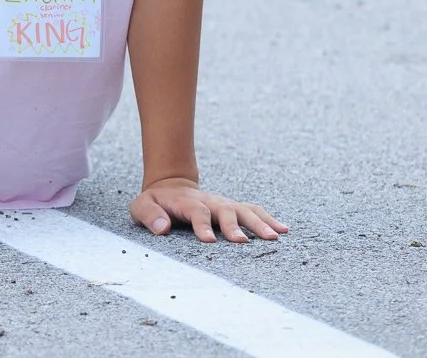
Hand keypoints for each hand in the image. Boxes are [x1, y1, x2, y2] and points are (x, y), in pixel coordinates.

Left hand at [131, 178, 287, 243]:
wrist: (170, 186)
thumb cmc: (156, 202)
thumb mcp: (142, 206)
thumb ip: (149, 215)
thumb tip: (162, 227)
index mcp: (187, 202)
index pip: (197, 212)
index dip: (203, 226)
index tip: (209, 241)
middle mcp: (210, 201)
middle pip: (226, 211)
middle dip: (235, 226)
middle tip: (244, 242)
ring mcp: (223, 204)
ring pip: (245, 211)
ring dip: (260, 223)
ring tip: (276, 236)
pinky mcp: (233, 207)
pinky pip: (253, 211)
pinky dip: (269, 219)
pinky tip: (284, 229)